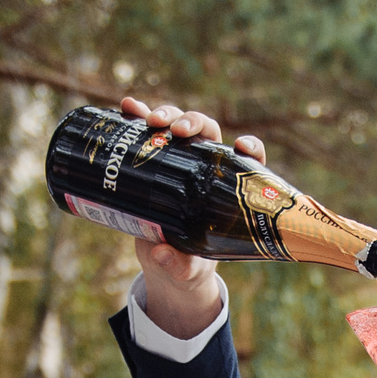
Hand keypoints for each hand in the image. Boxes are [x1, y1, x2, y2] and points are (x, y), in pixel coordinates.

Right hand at [116, 96, 257, 338]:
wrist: (162, 262)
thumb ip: (180, 264)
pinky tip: (126, 108)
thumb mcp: (187, 269)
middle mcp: (205, 168)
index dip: (250, 148)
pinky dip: (136, 116)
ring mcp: (178, 161)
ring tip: (151, 120)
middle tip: (178, 131)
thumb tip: (162, 252)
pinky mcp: (152, 161)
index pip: (247, 160)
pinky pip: (145, 132)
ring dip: (167, 114)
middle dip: (194, 122)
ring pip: (177, 124)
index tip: (241, 146)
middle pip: (207, 132)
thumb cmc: (187, 265)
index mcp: (227, 189)